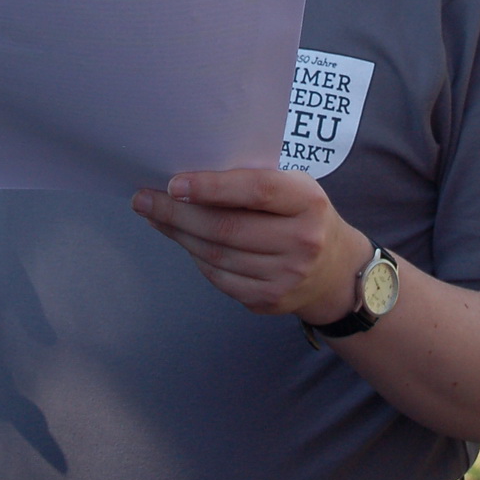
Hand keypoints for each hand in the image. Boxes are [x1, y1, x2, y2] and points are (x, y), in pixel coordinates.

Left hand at [132, 169, 371, 321]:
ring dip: (179, 234)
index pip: (257, 191)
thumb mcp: (294, 188)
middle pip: (226, 228)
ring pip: (216, 255)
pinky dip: (196, 256)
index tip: (174, 183)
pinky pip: (219, 277)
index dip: (212, 187)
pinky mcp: (268, 300)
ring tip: (155, 216)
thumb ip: (253, 183)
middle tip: (144, 199)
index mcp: (308, 202)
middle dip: (177, 213)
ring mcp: (285, 276)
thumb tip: (188, 179)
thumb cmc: (303, 216)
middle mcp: (301, 241)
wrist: (335, 271)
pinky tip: (184, 240)